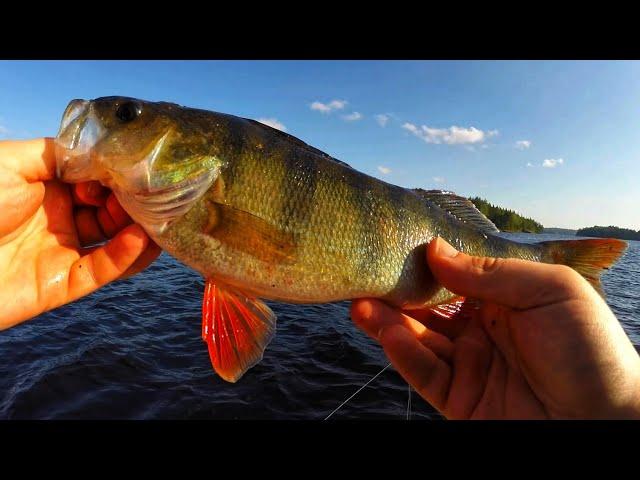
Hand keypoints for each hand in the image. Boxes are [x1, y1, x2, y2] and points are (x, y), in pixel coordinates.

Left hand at [0, 138, 160, 329]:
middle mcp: (59, 218)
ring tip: (160, 218)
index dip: (118, 176)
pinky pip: (103, 270)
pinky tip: (142, 240)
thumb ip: (58, 154)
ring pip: (115, 241)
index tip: (138, 171)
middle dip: (134, 201)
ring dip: (139, 229)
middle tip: (154, 195)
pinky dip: (126, 256)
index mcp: (47, 188)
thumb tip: (103, 154)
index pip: (98, 181)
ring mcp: (63, 251)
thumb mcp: (13, 162)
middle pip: (111, 210)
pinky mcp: (64, 283)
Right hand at [351, 237, 639, 418]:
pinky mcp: (459, 398)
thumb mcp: (549, 290)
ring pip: (418, 339)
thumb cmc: (590, 347)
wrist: (607, 419)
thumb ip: (489, 272)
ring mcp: (468, 363)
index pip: (451, 276)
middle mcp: (479, 328)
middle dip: (395, 292)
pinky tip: (391, 334)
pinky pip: (425, 373)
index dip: (423, 264)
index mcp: (502, 298)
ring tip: (360, 303)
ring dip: (388, 321)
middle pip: (426, 307)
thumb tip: (434, 249)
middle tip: (364, 275)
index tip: (394, 247)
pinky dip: (405, 354)